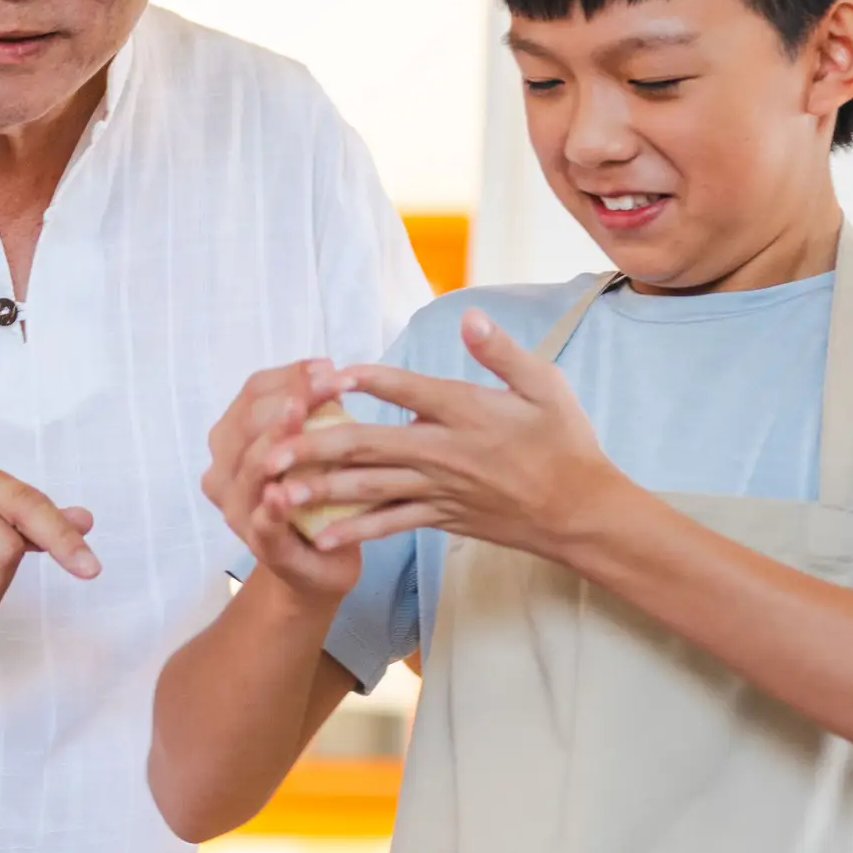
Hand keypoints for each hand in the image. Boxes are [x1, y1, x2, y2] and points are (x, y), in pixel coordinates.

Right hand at [201, 359, 388, 610]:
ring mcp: (239, 512)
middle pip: (249, 425)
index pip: (253, 396)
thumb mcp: (314, 447)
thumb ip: (313, 414)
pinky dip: (270, 508)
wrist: (318, 563)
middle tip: (331, 382)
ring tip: (300, 415)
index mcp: (232, 442)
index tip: (327, 366)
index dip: (288, 376)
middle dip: (291, 398)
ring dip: (276, 440)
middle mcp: (225, 474)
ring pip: (250, 468)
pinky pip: (262, 524)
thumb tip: (328, 371)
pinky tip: (281, 495)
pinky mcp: (261, 546)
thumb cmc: (315, 496)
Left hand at [290, 311, 631, 565]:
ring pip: (370, 489)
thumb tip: (470, 317)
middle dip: (316, 445)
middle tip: (272, 446)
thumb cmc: (565, 444)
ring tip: (277, 491)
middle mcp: (446, 452)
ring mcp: (440, 490)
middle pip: (369, 445)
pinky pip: (390, 524)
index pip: (406, 389)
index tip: (325, 374)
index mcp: (467, 412)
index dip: (364, 380)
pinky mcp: (440, 518)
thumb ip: (503, 353)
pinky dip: (355, 530)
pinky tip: (319, 534)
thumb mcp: (546, 387)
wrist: (580, 513)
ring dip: (321, 490)